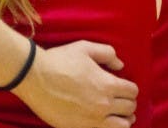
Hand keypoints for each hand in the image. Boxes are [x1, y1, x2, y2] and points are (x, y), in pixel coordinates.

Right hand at [14, 41, 137, 127]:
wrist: (35, 78)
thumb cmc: (59, 61)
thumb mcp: (84, 48)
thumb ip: (107, 53)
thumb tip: (120, 65)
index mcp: (107, 84)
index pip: (132, 91)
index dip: (129, 88)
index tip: (122, 87)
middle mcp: (103, 105)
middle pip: (130, 109)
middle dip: (127, 103)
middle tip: (119, 99)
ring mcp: (92, 120)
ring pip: (122, 126)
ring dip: (122, 119)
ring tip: (115, 114)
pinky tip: (102, 122)